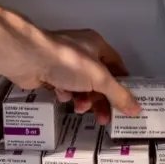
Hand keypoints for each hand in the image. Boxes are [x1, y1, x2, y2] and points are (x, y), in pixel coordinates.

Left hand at [6, 28, 140, 123]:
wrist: (28, 59)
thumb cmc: (67, 61)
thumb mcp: (99, 78)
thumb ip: (118, 94)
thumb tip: (136, 109)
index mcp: (96, 45)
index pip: (116, 66)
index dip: (122, 84)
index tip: (126, 102)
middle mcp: (81, 52)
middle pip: (98, 81)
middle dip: (101, 100)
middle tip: (105, 118)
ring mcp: (64, 63)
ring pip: (81, 86)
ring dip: (83, 100)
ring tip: (80, 108)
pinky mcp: (49, 73)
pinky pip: (64, 88)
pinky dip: (65, 94)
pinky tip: (61, 95)